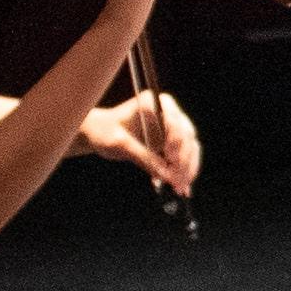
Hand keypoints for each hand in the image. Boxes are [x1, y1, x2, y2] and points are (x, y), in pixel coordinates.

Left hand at [79, 90, 201, 192]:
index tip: (171, 160)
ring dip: (187, 168)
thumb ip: (144, 158)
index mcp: (153, 103)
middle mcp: (167, 110)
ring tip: (180, 187)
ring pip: (190, 146)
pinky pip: (187, 153)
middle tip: (177, 181)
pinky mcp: (173, 138)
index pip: (173, 121)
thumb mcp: (120, 145)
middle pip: (186, 135)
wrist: (99, 133)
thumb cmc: (104, 132)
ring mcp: (173, 124)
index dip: (176, 141)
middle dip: (183, 160)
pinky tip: (182, 185)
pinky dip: (185, 169)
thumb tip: (167, 176)